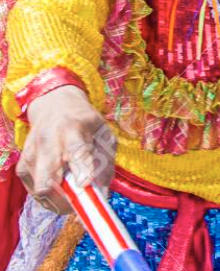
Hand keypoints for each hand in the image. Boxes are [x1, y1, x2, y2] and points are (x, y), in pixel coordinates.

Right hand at [17, 86, 115, 213]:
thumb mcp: (104, 134)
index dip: (81, 169)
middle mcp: (48, 143)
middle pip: (48, 179)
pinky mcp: (22, 168)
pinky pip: (35, 193)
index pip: (76, 152)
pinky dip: (51, 197)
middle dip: (65, 198)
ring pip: (41, 192)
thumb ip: (105, 164)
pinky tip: (61, 187)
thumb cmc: (85, 123)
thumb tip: (101, 196)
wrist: (54, 106)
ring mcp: (31, 156)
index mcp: (73, 129)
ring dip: (60, 201)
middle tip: (81, 204)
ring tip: (74, 193)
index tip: (85, 184)